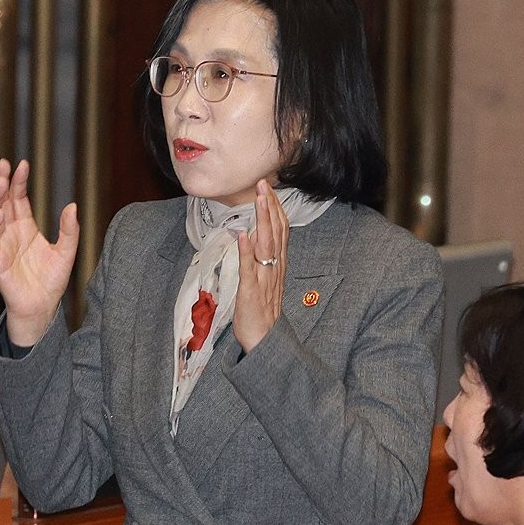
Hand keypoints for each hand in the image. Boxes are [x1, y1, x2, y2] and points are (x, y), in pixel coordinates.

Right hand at [0, 159, 78, 345]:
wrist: (42, 307)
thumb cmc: (51, 281)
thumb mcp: (67, 252)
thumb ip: (70, 230)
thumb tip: (73, 206)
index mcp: (25, 228)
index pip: (18, 198)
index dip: (19, 181)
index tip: (22, 164)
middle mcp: (11, 233)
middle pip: (2, 202)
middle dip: (2, 183)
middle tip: (4, 164)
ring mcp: (2, 246)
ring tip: (0, 183)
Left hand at [233, 179, 288, 351]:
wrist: (265, 341)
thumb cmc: (261, 311)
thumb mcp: (262, 280)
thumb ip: (259, 258)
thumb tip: (250, 235)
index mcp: (277, 265)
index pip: (279, 231)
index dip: (274, 208)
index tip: (267, 188)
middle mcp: (274, 268)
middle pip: (276, 232)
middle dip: (270, 207)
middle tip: (264, 183)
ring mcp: (265, 279)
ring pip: (267, 245)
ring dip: (263, 221)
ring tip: (260, 199)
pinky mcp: (252, 292)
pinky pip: (250, 268)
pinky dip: (247, 250)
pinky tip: (244, 234)